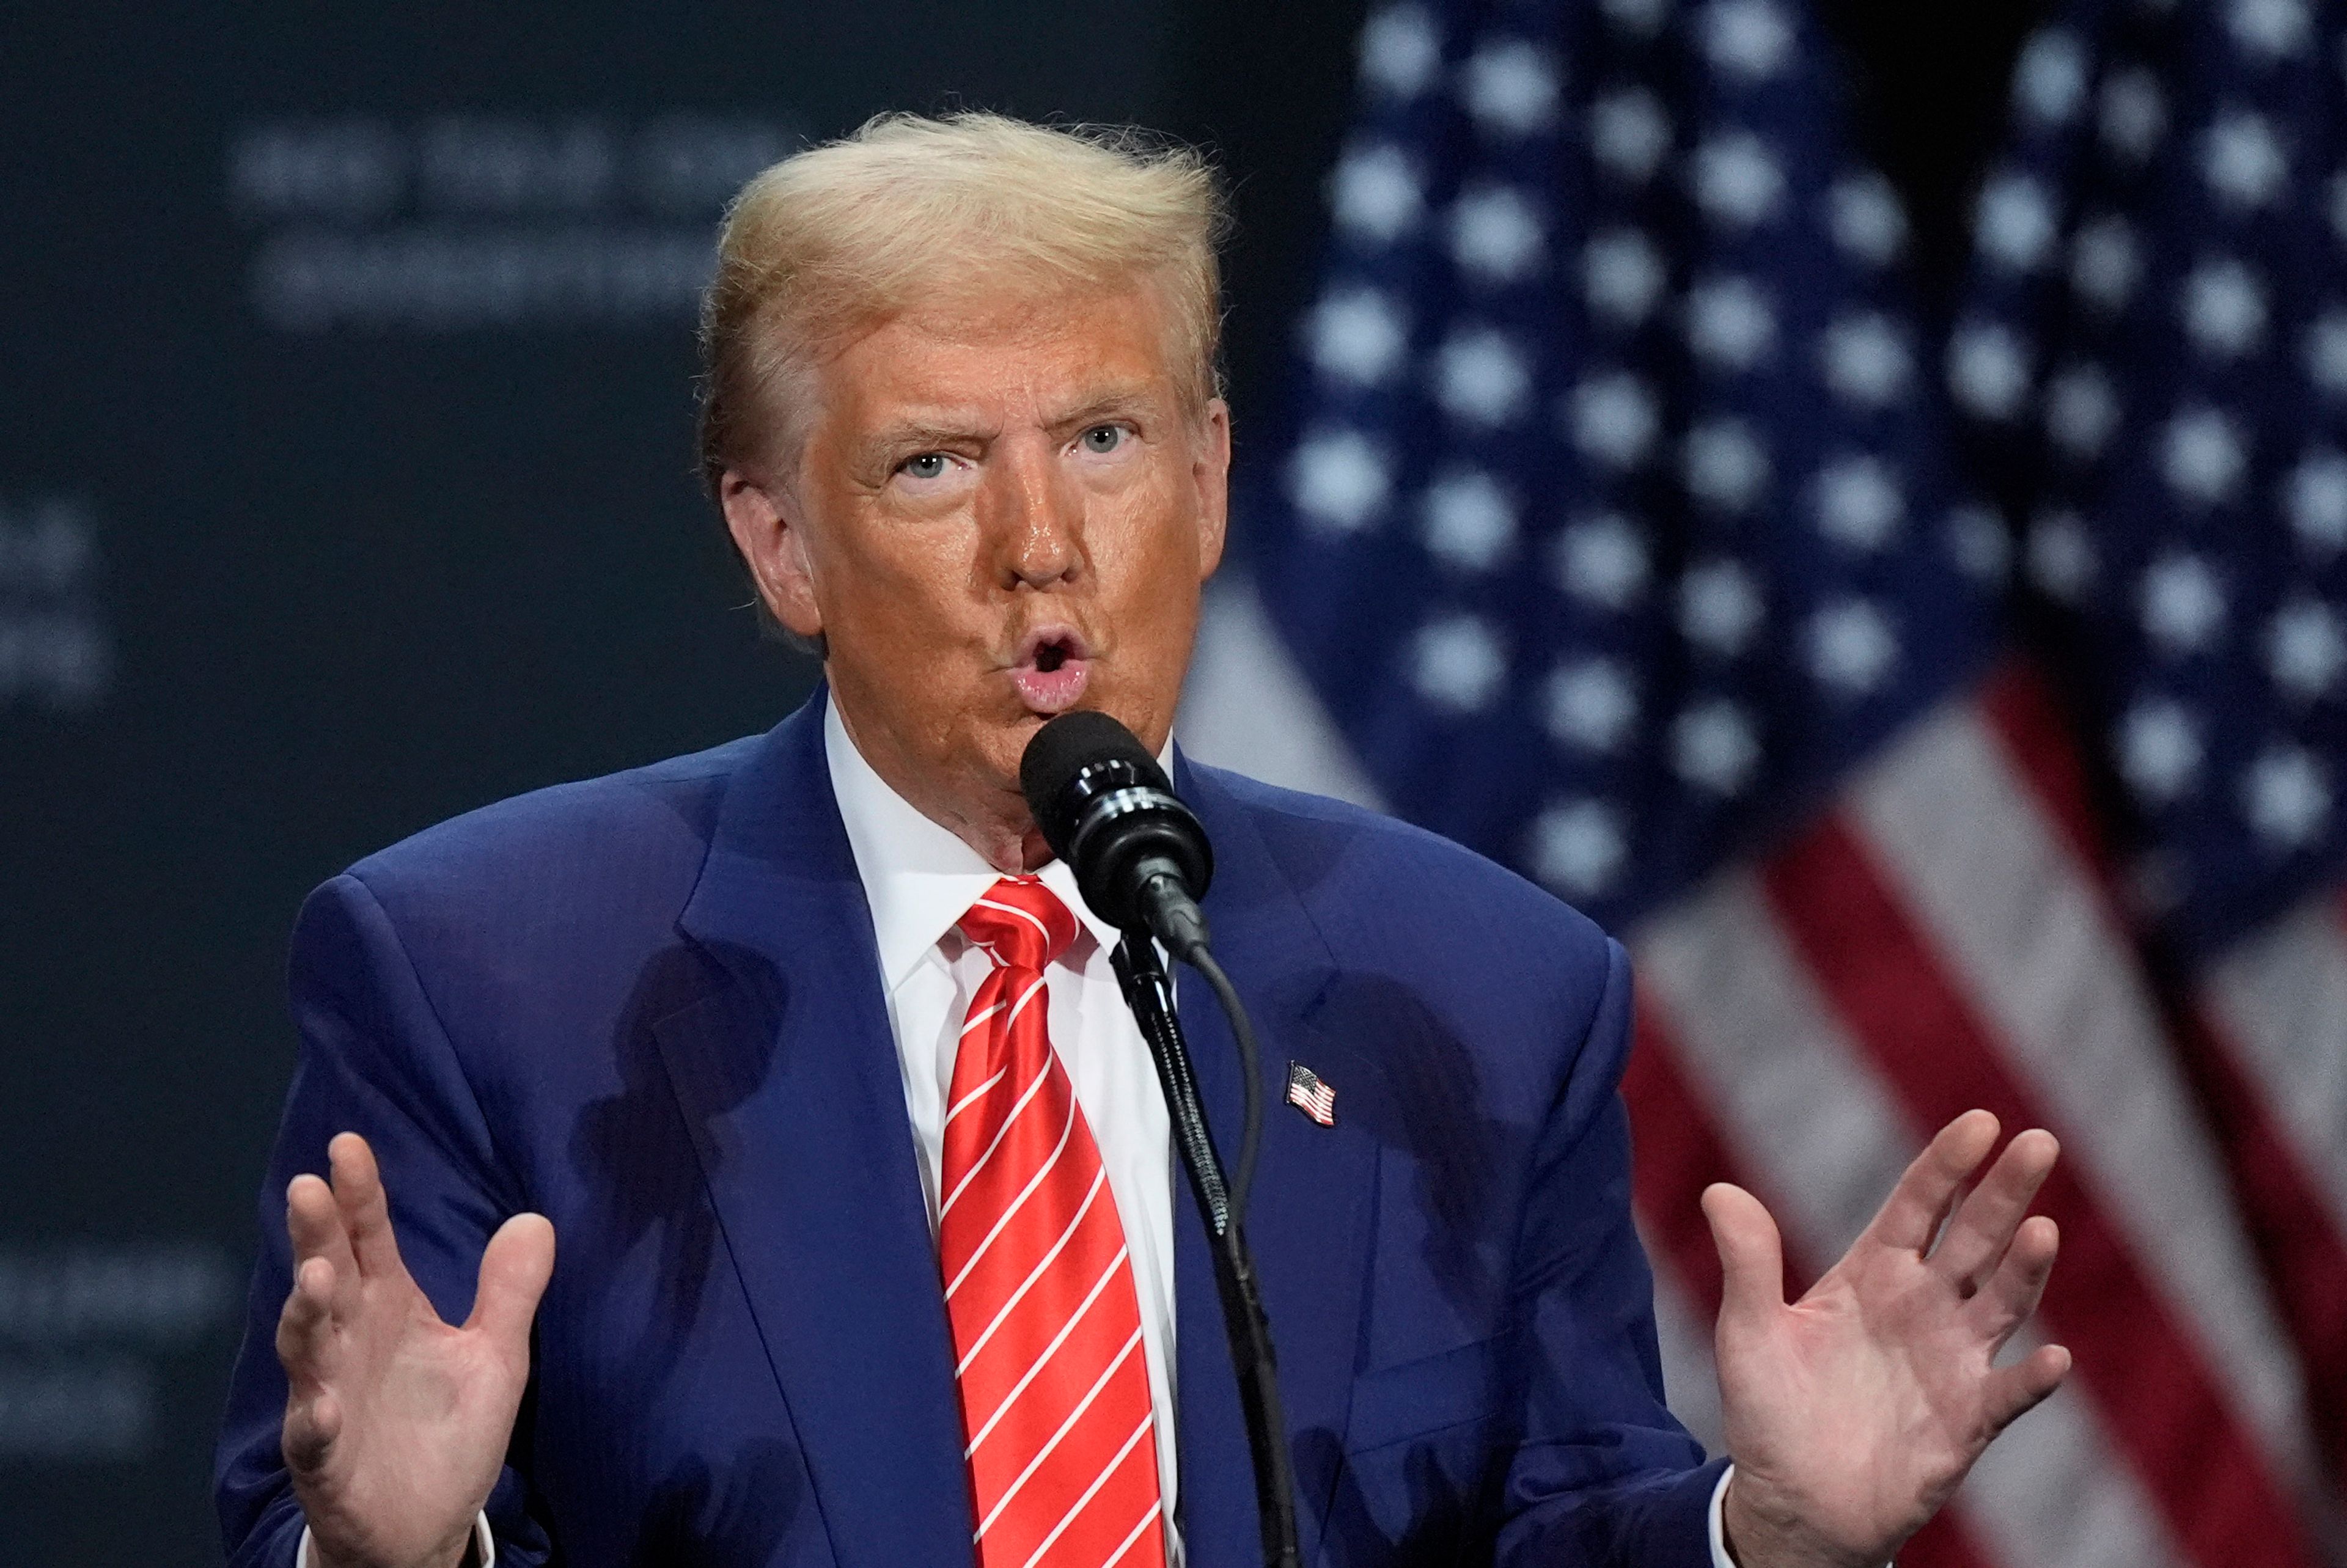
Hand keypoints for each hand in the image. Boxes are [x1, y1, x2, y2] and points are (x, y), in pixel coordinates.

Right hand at [277, 1132, 554, 1567]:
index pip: (370, 1240)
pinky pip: (314, 1436)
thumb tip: (535, 1218)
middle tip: (308, 1187)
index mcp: (389, 1310)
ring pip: (309, 1348)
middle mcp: (350, 1344)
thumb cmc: (446, 1434)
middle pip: (329, 1277)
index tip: (348, 1145)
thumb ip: (509, 1291)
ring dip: (308, 1313)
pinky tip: (321, 1404)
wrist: (426, 1525)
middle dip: (317, 1235)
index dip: (360, 1196)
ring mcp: (329, 1399)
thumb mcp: (494, 1356)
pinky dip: (315, 1417)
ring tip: (317, 1275)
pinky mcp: (325, 1460)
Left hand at [1707, 1110, 2069, 1567]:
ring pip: (2001, 1302)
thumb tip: (1720, 1191)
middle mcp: (1923, 1306)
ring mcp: (1951, 1360)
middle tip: (2040, 1141)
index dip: (1947, 1165)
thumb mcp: (1749, 1332)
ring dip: (2026, 1269)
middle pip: (1974, 1237)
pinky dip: (2032, 1379)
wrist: (1794, 1502)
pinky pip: (2008, 1395)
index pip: (1918, 1205)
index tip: (1980, 1122)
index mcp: (1873, 1273)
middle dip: (2005, 1191)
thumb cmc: (1771, 1411)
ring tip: (2041, 1228)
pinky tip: (2053, 1358)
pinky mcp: (1966, 1421)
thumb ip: (1747, 1263)